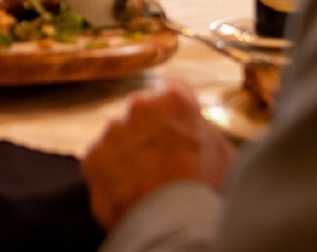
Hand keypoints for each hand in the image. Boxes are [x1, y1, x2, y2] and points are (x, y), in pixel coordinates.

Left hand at [81, 80, 234, 230]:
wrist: (174, 227)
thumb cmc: (206, 191)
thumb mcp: (223, 153)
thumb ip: (203, 130)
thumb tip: (197, 127)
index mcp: (174, 99)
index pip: (171, 90)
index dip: (176, 111)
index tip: (178, 126)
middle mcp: (138, 107)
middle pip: (141, 113)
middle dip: (149, 130)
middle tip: (164, 161)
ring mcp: (112, 131)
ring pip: (119, 137)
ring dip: (128, 152)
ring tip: (146, 181)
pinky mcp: (92, 157)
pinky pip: (101, 161)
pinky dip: (111, 173)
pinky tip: (129, 191)